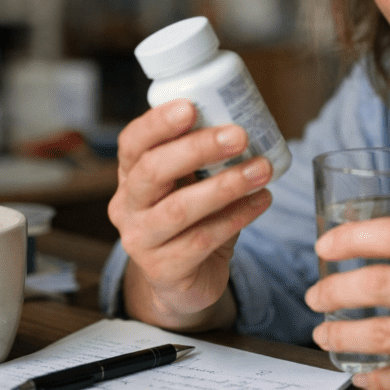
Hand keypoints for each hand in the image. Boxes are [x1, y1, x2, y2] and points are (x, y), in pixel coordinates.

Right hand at [108, 99, 272, 330]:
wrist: (183, 282)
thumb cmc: (191, 221)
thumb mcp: (189, 185)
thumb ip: (205, 158)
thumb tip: (246, 121)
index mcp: (131, 175)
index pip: (133, 142)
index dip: (158, 123)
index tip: (191, 107)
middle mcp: (127, 206)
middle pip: (153, 171)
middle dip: (198, 148)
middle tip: (239, 135)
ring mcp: (141, 240)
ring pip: (179, 208)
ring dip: (226, 185)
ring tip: (262, 170)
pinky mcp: (164, 269)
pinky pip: (203, 240)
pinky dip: (237, 217)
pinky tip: (261, 201)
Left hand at [304, 217, 389, 389]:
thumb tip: (379, 248)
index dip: (351, 238)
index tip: (326, 246)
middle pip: (379, 284)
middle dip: (334, 290)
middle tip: (316, 296)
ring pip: (384, 335)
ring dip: (342, 335)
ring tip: (325, 334)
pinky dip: (373, 376)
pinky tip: (360, 372)